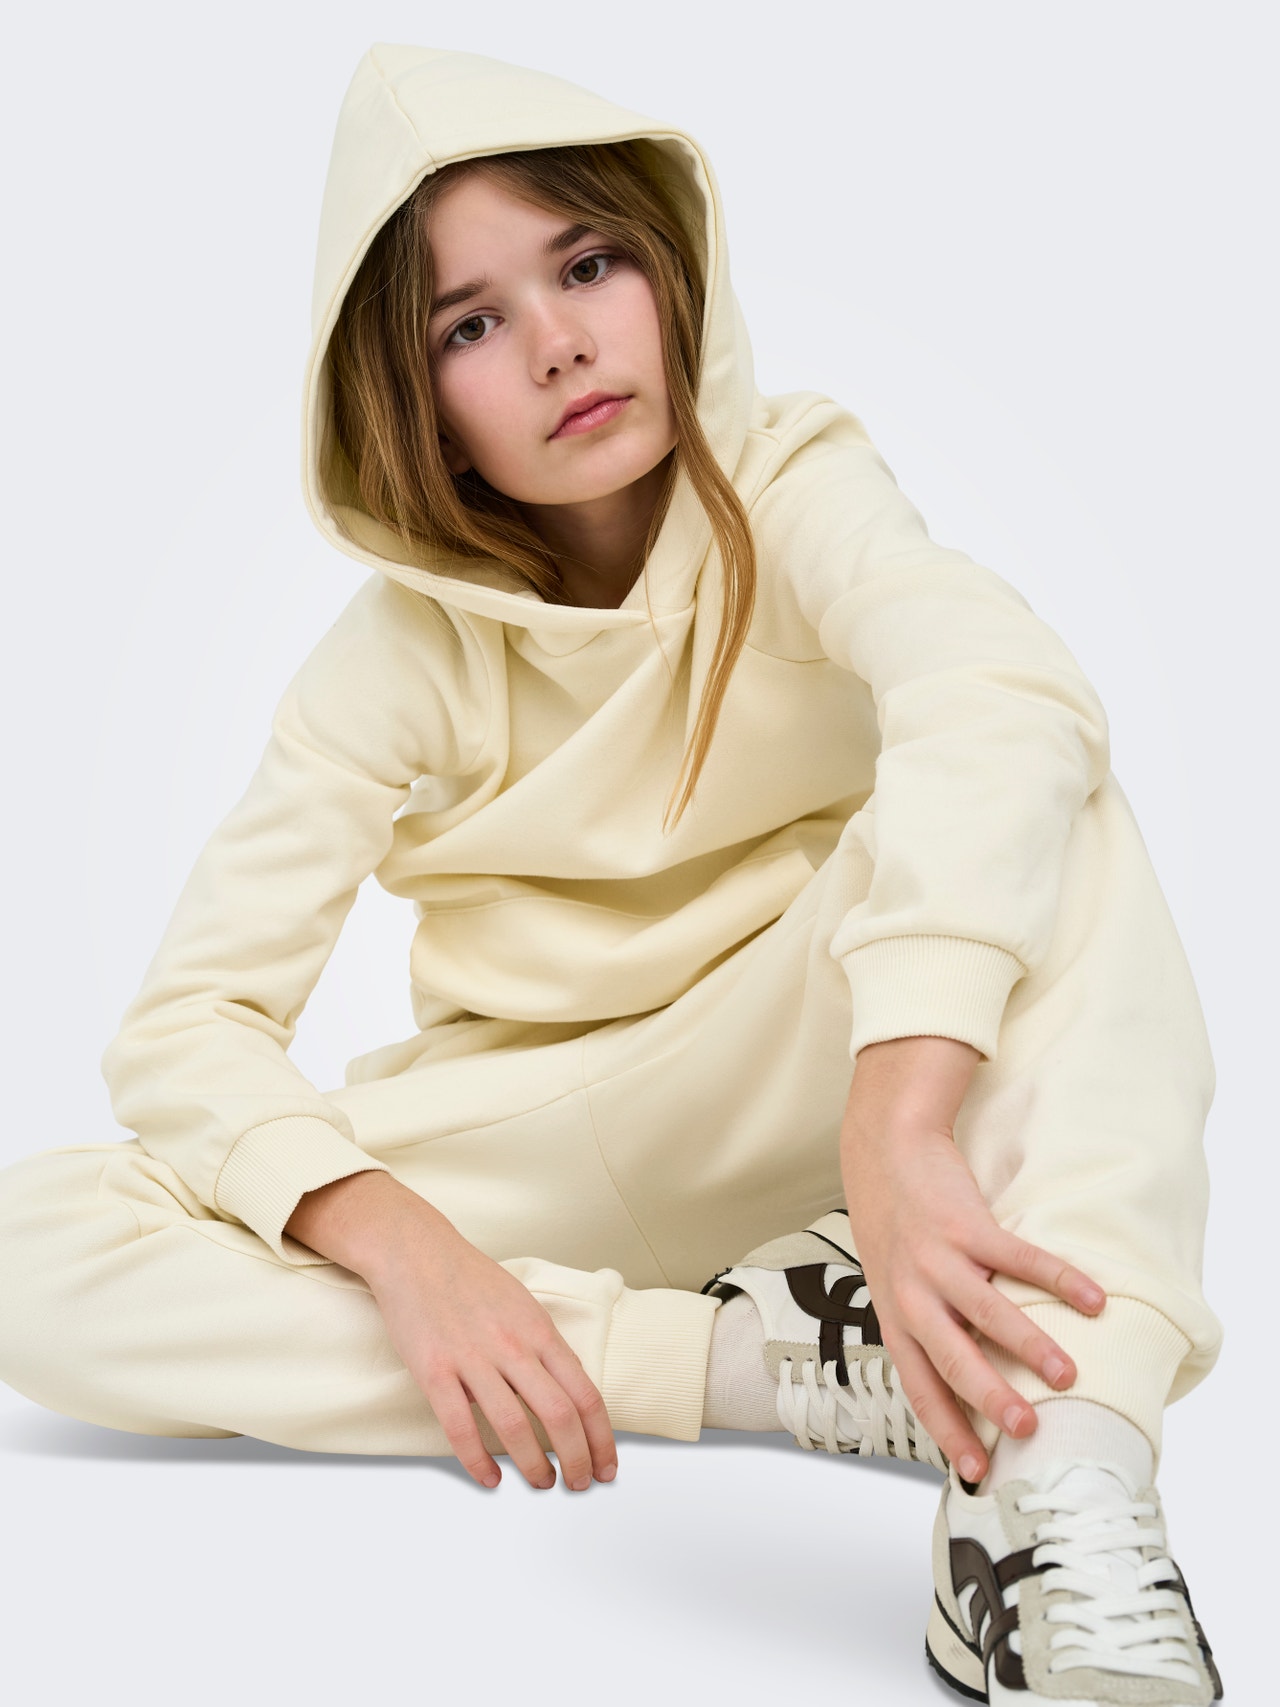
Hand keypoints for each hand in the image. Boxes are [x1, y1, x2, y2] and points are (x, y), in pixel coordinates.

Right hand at [363, 1207, 617, 1492]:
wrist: (415, 1251)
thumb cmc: (469, 1277)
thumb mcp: (522, 1303)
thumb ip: (541, 1346)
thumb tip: (557, 1392)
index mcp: (538, 1330)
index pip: (585, 1393)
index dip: (602, 1437)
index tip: (607, 1464)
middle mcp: (512, 1346)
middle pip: (559, 1415)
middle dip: (577, 1460)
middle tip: (581, 1484)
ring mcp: (472, 1359)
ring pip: (514, 1427)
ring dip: (534, 1466)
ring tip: (543, 1485)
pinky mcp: (434, 1371)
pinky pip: (460, 1428)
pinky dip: (478, 1461)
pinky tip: (491, 1478)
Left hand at [841, 1107, 1105, 1482]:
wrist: (883, 1149)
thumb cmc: (894, 1225)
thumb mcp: (893, 1283)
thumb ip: (924, 1324)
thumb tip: (972, 1379)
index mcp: (896, 1317)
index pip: (920, 1386)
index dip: (947, 1428)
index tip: (975, 1470)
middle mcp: (912, 1295)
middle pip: (951, 1358)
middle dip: (988, 1398)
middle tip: (1026, 1430)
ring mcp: (937, 1259)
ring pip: (986, 1312)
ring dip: (1030, 1346)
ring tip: (1067, 1376)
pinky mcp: (965, 1223)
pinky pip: (1019, 1257)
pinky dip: (1059, 1278)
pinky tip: (1093, 1299)